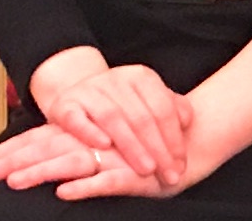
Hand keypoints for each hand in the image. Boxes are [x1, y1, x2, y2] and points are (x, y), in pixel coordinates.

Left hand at [0, 123, 176, 200]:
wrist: (194, 141)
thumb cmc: (147, 146)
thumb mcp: (111, 147)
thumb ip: (82, 149)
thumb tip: (50, 167)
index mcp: (85, 133)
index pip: (40, 139)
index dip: (10, 152)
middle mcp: (95, 141)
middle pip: (48, 148)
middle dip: (13, 161)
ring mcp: (115, 155)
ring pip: (72, 162)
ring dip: (43, 171)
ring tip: (15, 182)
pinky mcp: (135, 173)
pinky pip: (109, 181)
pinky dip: (87, 187)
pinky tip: (65, 193)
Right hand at [26, 52, 192, 192]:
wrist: (79, 96)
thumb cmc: (120, 105)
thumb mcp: (146, 101)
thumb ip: (170, 108)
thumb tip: (186, 121)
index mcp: (140, 77)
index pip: (162, 108)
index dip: (174, 138)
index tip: (181, 164)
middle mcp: (115, 79)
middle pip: (141, 116)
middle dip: (158, 149)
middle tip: (168, 174)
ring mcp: (90, 91)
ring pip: (113, 118)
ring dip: (131, 146)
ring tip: (146, 168)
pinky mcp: (65, 105)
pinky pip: (76, 119)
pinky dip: (89, 132)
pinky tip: (104, 146)